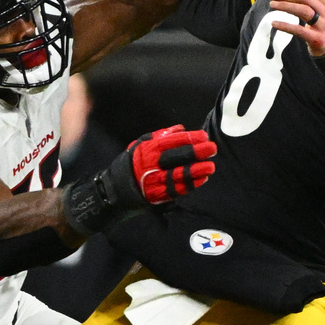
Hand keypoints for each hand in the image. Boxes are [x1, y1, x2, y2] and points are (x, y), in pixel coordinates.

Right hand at [65, 125, 216, 234]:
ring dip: (195, 171)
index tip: (204, 137)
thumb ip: (161, 137)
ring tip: (211, 167)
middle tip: (212, 149)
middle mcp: (148, 165)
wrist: (112, 191)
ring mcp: (151, 181)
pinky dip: (189, 185)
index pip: (170, 142)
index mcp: (146, 150)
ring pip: (176, 175)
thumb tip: (181, 128)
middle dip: (195, 153)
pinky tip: (202, 180)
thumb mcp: (141, 145)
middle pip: (175, 157)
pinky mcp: (154, 195)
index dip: (188, 139)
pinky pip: (174, 190)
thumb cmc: (131, 164)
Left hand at [268, 0, 324, 55]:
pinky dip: (285, 25)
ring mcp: (324, 27)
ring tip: (273, 5)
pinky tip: (275, 23)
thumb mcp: (322, 14)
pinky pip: (299, 30)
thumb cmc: (321, 29)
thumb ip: (310, 3)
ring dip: (285, 5)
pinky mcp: (317, 39)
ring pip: (303, 10)